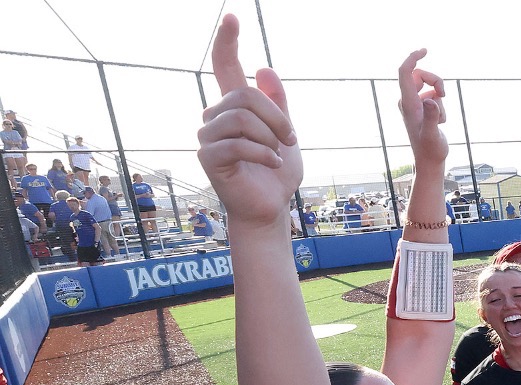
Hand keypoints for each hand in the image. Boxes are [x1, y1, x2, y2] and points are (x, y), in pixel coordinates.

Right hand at [196, 15, 301, 230]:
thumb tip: (264, 69)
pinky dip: (264, 154)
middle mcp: (215, 116)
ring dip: (270, 137)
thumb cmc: (276, 173)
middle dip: (276, 116)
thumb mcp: (286, 134)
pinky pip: (238, 143)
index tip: (233, 18)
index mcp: (234, 107)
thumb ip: (278, 105)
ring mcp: (208, 136)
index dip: (227, 42)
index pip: (225, 67)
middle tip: (291, 139)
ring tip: (278, 154)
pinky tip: (272, 164)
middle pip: (245, 94)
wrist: (271, 207)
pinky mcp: (208, 157)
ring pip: (241, 118)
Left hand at [395, 49, 447, 166]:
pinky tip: (439, 121)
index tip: (425, 50)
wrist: (429, 161)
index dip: (413, 58)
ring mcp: (413, 104)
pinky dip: (439, 104)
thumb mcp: (433, 135)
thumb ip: (432, 117)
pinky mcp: (420, 108)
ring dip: (439, 97)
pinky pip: (431, 96)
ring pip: (428, 86)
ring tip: (441, 118)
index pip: (406, 72)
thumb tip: (431, 100)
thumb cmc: (431, 150)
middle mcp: (407, 101)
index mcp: (408, 103)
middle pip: (420, 75)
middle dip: (436, 80)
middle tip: (445, 94)